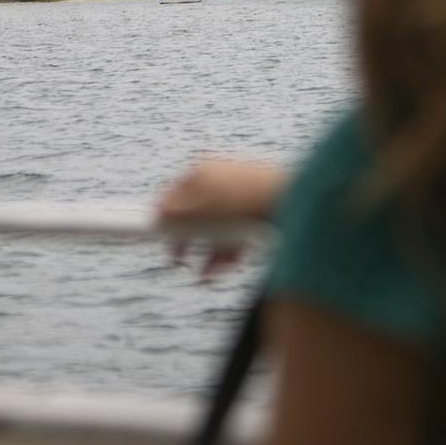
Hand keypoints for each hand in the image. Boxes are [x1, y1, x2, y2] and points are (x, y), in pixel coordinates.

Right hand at [156, 159, 286, 277]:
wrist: (290, 198)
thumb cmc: (241, 198)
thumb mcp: (201, 206)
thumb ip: (176, 211)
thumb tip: (156, 213)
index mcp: (200, 171)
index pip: (172, 194)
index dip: (162, 217)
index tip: (155, 237)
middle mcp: (217, 180)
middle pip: (193, 214)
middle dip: (186, 240)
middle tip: (178, 260)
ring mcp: (237, 196)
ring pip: (214, 228)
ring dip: (206, 252)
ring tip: (205, 273)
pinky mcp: (254, 211)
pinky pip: (234, 233)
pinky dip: (227, 251)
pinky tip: (222, 267)